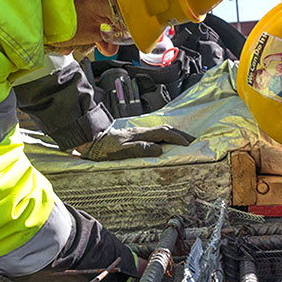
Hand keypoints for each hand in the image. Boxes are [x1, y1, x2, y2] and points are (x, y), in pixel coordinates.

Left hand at [79, 125, 194, 160]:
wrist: (89, 138)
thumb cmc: (103, 148)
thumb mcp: (121, 152)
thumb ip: (140, 149)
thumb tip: (159, 150)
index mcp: (140, 135)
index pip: (164, 133)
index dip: (178, 138)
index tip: (188, 144)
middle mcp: (141, 131)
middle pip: (165, 129)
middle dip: (180, 134)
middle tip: (192, 141)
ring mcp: (137, 132)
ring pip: (160, 130)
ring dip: (174, 134)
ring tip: (183, 141)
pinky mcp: (133, 135)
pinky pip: (154, 134)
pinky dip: (165, 136)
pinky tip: (165, 142)